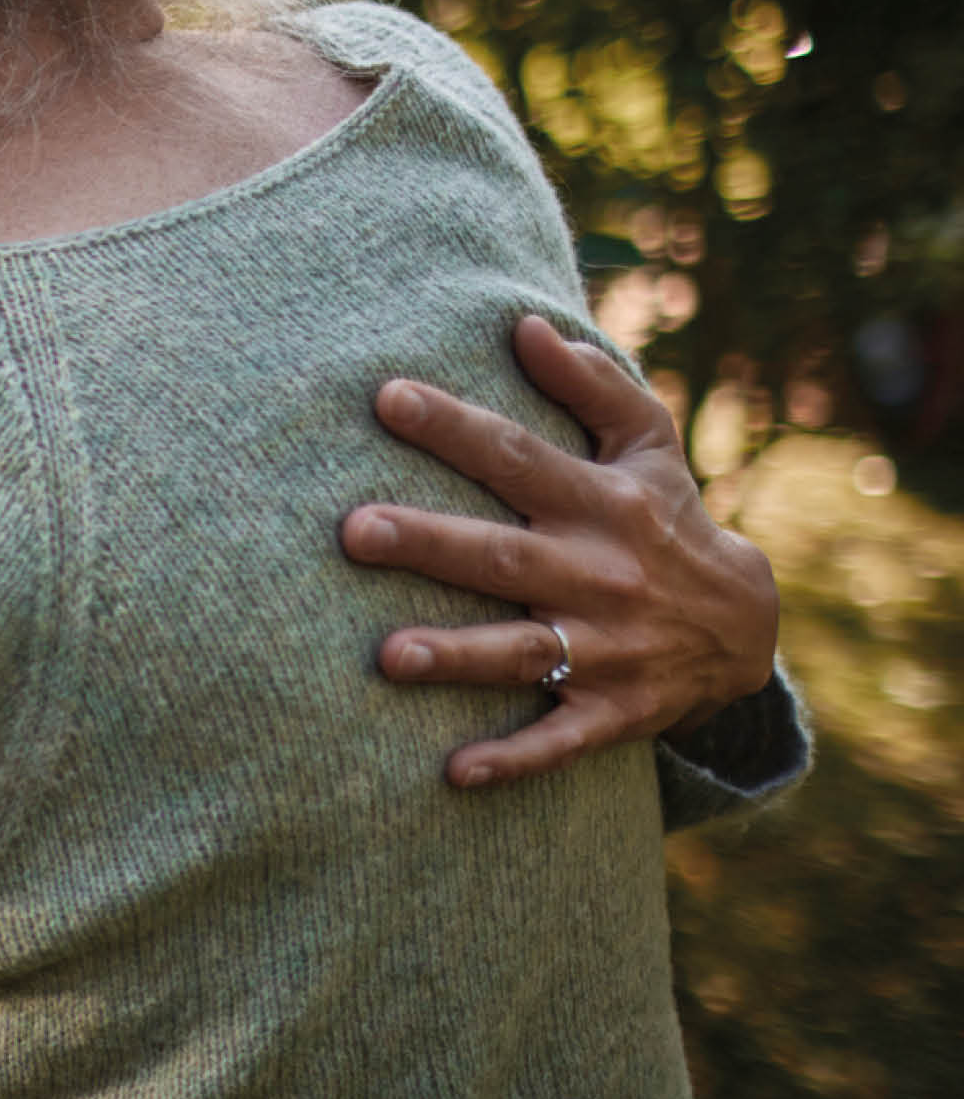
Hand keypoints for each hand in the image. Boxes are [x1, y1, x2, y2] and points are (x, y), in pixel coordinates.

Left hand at [341, 314, 780, 787]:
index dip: (454, 427)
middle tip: (352, 530)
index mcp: (599, 503)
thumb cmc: (667, 518)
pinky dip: (513, 760)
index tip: (385, 396)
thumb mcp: (648, 445)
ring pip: (522, 652)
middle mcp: (598, 574)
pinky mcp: (614, 713)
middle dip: (429, 544)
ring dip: (456, 658)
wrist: (747, 628)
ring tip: (387, 656)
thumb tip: (523, 324)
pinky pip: (560, 741)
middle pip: (502, 557)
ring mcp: (606, 648)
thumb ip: (592, 384)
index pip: (516, 456)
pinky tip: (454, 774)